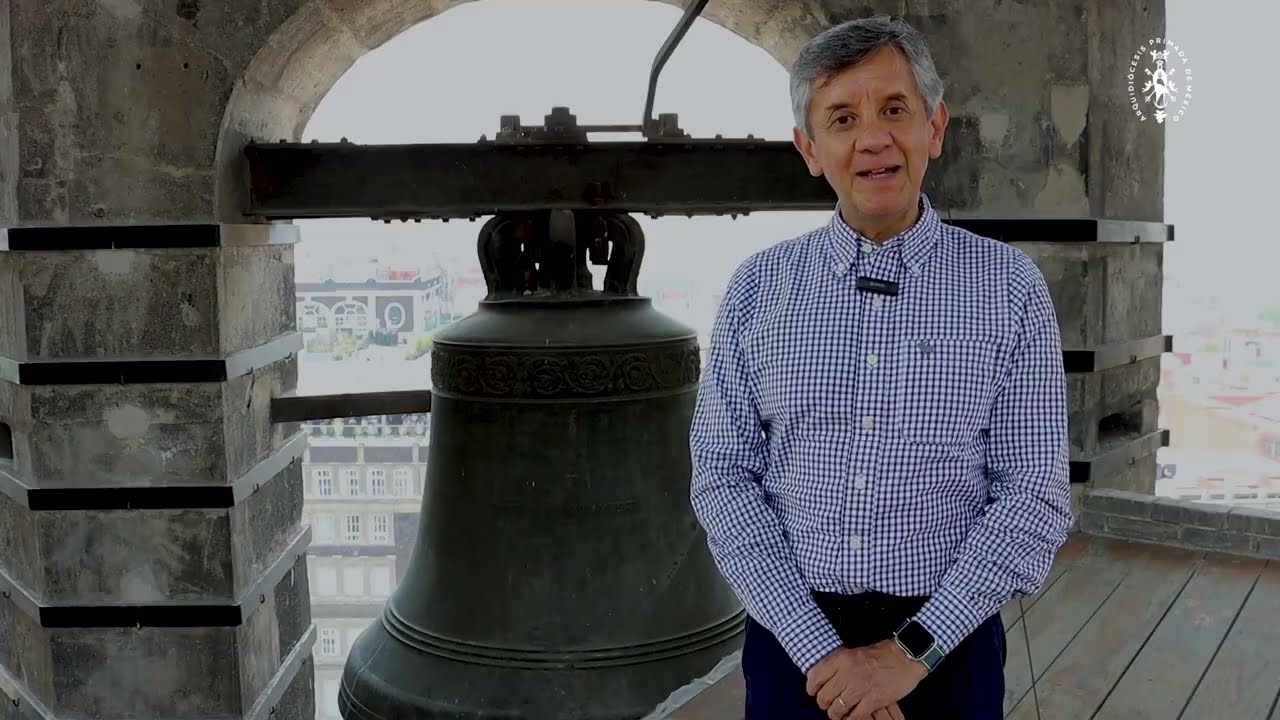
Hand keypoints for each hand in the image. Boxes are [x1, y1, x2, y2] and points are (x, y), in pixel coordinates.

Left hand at [804, 639, 927, 718]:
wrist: (904, 656)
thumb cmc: (880, 654)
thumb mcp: (853, 653)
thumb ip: (837, 665)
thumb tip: (821, 677)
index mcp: (841, 659)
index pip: (814, 677)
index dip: (812, 688)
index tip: (814, 692)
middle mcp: (847, 673)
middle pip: (824, 697)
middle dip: (824, 704)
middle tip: (829, 704)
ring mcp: (860, 688)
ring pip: (837, 709)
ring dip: (836, 714)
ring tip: (840, 713)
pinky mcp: (874, 700)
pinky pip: (855, 716)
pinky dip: (851, 719)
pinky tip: (853, 715)